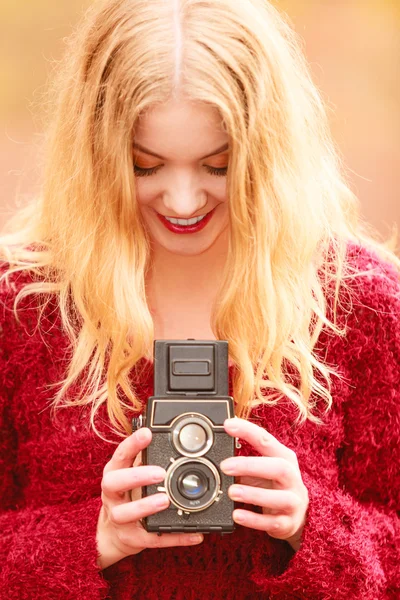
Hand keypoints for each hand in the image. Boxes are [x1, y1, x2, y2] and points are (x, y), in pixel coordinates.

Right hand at [97, 427, 203, 568]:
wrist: (112, 534)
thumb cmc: (127, 495)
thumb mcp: (131, 472)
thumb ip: (145, 457)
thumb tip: (168, 436)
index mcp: (114, 473)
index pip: (120, 455)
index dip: (132, 443)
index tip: (147, 433)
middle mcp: (111, 495)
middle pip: (113, 483)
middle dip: (136, 476)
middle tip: (160, 472)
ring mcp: (118, 518)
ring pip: (126, 513)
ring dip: (145, 506)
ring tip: (165, 500)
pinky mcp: (131, 539)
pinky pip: (152, 539)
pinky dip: (174, 537)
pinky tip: (193, 534)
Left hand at [220, 418, 308, 551]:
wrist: (297, 514)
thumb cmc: (274, 485)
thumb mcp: (263, 469)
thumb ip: (244, 462)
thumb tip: (216, 457)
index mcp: (284, 458)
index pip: (267, 440)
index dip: (248, 431)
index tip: (228, 425)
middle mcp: (292, 478)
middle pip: (278, 468)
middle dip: (251, 466)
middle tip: (225, 466)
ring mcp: (293, 501)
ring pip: (279, 498)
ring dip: (253, 494)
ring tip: (231, 492)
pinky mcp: (288, 523)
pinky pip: (272, 522)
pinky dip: (254, 519)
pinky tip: (238, 515)